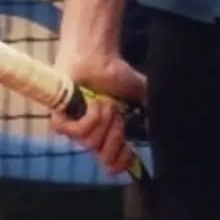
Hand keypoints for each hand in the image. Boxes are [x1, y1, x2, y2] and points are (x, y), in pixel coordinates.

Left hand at [49, 48, 146, 175]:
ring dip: (104, 120)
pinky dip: (91, 117)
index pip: (112, 164)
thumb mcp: (141, 95)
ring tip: (105, 102)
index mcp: (108, 134)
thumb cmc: (116, 73)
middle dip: (116, 136)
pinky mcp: (60, 119)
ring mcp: (74, 129)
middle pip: (104, 156)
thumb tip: (160, 129)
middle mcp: (91, 135)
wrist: (98, 55)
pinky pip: (77, 132)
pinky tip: (93, 102)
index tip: (130, 151)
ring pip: (91, 143)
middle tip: (118, 115)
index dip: (121, 162)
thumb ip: (151, 112)